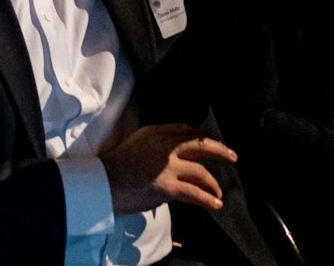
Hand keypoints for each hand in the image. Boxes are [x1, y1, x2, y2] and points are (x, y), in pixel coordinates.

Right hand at [101, 123, 236, 211]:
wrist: (102, 184)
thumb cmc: (115, 167)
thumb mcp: (135, 143)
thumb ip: (156, 144)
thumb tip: (176, 156)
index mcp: (154, 132)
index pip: (184, 130)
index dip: (201, 136)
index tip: (210, 143)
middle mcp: (164, 145)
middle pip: (199, 144)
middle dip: (219, 150)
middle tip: (232, 157)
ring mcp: (167, 166)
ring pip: (201, 172)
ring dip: (213, 183)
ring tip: (218, 192)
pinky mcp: (167, 186)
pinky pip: (195, 193)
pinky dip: (208, 200)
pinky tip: (215, 204)